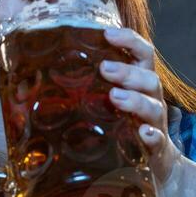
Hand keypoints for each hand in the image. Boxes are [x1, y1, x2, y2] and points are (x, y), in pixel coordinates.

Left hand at [101, 27, 182, 185]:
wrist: (154, 163)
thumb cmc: (124, 125)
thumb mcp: (108, 102)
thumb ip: (89, 87)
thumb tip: (38, 75)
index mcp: (139, 82)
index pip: (142, 53)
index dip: (129, 40)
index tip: (107, 33)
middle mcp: (151, 98)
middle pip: (148, 77)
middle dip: (126, 72)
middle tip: (104, 69)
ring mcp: (155, 122)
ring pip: (153, 106)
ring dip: (135, 99)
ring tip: (115, 97)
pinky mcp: (156, 146)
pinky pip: (157, 139)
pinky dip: (151, 135)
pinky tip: (142, 133)